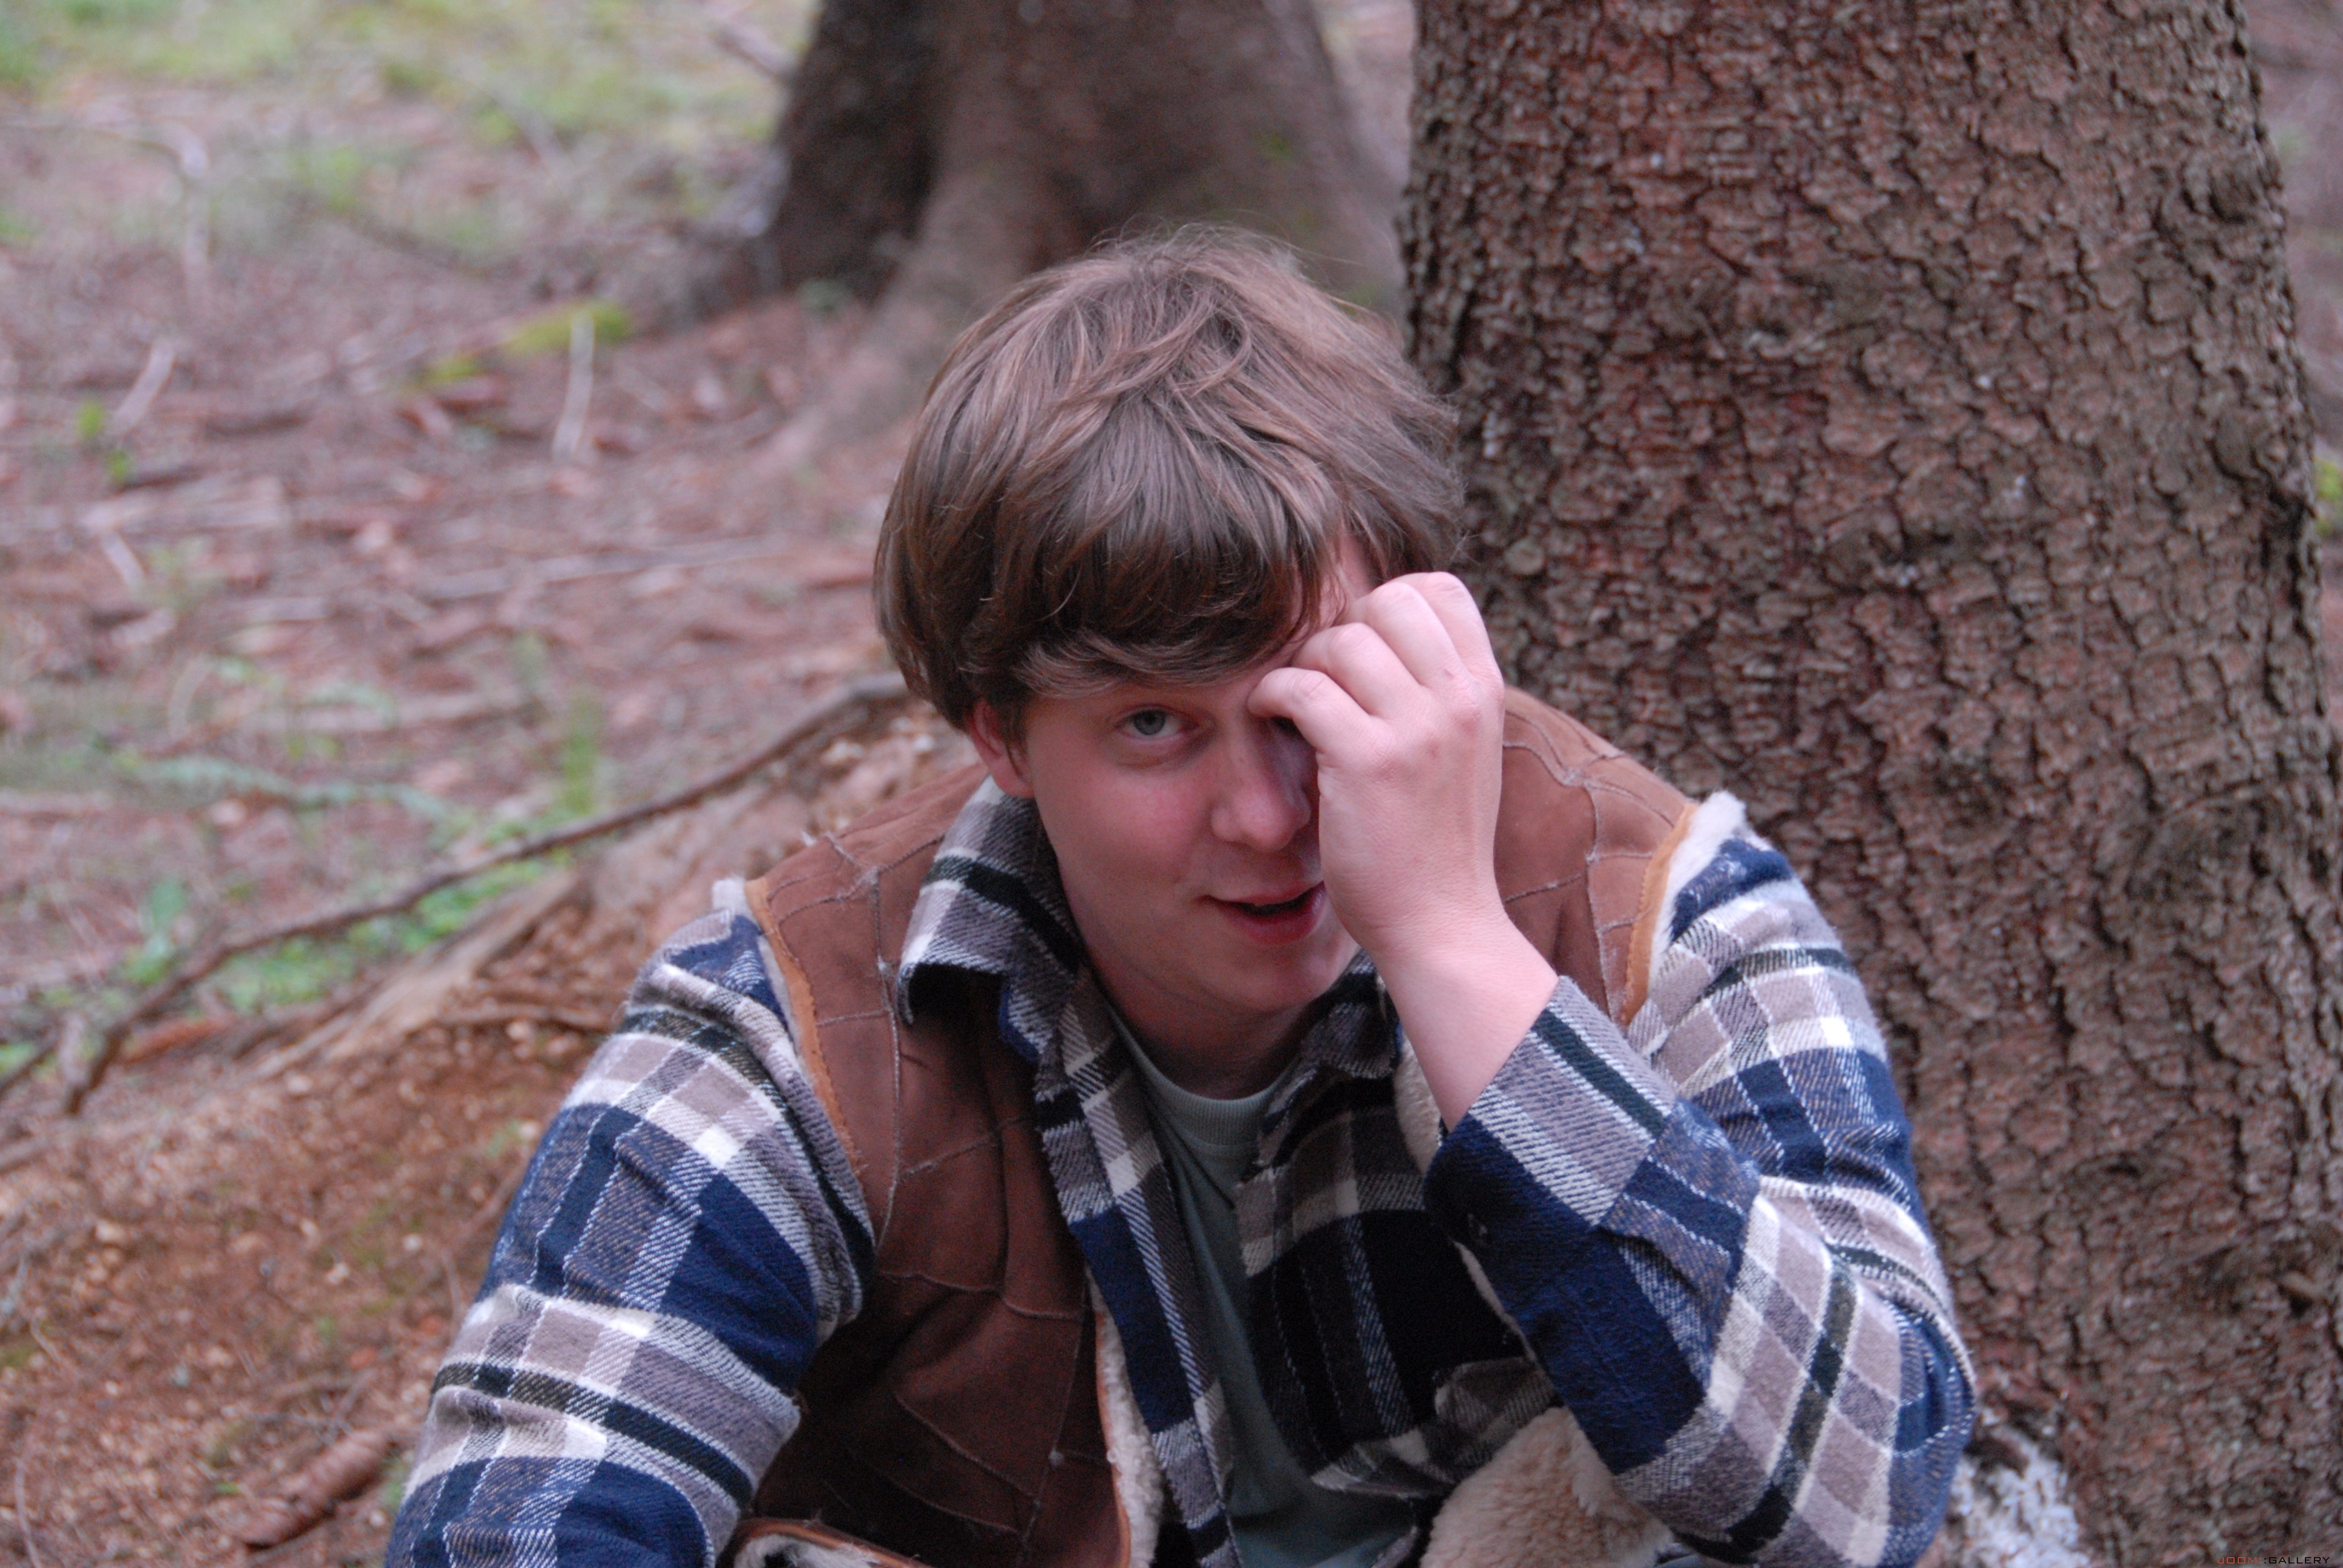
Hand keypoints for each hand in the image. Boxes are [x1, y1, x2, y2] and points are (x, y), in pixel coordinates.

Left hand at [1248, 573, 1556, 1123]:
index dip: (1386, 603)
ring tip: (1293, 705)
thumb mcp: (1460, 750)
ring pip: (1338, 640)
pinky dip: (1273, 697)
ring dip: (1302, 666)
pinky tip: (1272, 721)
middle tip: (1321, 679)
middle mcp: (1459, 699)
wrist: (1441, 925)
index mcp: (1483, 690)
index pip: (1437, 589)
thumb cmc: (1435, 840)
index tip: (1360, 651)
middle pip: (1384, 601)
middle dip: (1340, 629)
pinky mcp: (1367, 761)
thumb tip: (1376, 631)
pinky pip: (1301, 688)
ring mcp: (1417, 728)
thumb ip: (1434, 691)